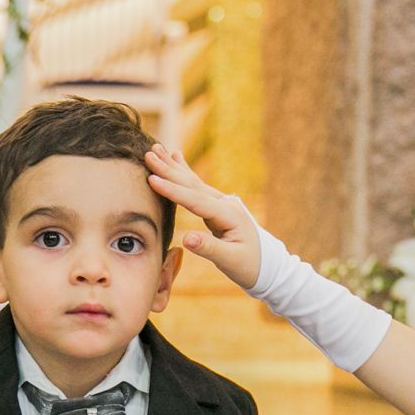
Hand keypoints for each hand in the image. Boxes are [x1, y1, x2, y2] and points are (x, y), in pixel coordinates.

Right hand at [144, 143, 263, 289]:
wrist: (267, 264)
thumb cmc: (249, 265)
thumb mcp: (230, 260)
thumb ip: (208, 248)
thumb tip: (185, 238)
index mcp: (228, 215)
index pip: (195, 200)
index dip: (173, 190)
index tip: (152, 179)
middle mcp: (225, 203)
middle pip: (192, 184)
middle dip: (169, 169)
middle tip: (148, 153)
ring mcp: (221, 202)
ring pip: (192, 181)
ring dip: (173, 166)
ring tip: (156, 149)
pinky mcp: (216, 206)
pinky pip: (196, 186)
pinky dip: (184, 171)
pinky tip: (176, 156)